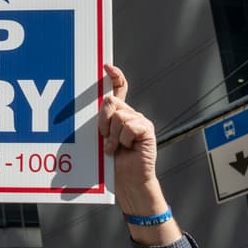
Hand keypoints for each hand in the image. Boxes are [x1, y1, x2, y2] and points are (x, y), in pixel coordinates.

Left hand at [97, 64, 165, 215]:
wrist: (127, 181)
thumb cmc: (110, 163)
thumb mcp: (100, 139)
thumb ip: (101, 121)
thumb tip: (105, 100)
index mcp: (118, 114)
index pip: (119, 90)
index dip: (115, 76)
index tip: (106, 66)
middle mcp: (130, 115)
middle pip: (110, 102)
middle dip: (102, 122)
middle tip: (104, 139)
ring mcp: (140, 121)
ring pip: (118, 116)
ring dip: (112, 135)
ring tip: (114, 148)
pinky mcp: (147, 130)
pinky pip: (130, 126)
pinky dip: (123, 139)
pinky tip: (126, 148)